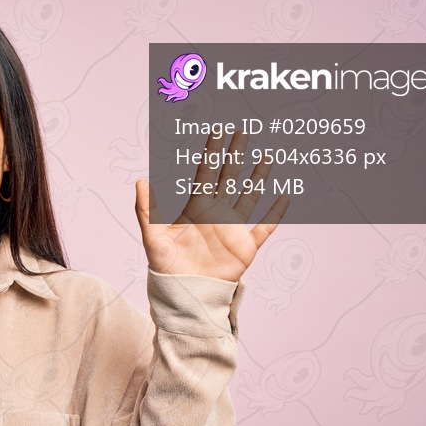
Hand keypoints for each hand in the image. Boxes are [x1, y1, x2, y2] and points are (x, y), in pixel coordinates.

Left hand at [135, 131, 288, 281]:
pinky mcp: (245, 246)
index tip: (217, 130)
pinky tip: (285, 197)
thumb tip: (140, 181)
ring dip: (258, 177)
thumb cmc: (166, 268)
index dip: (211, 152)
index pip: (205, 173)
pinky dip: (275, 214)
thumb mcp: (153, 238)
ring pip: (249, 196)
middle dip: (236, 155)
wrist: (185, 294)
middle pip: (229, 177)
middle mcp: (216, 213)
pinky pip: (264, 227)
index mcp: (195, 208)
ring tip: (268, 157)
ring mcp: (232, 228)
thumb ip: (146, 210)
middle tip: (244, 131)